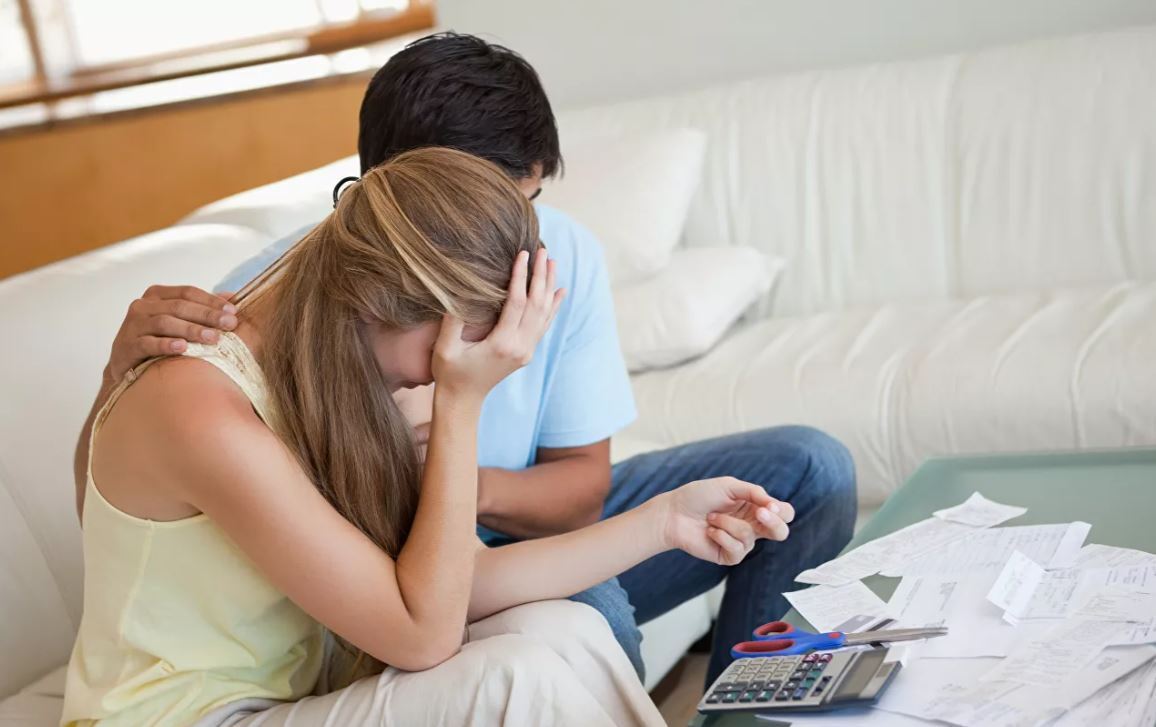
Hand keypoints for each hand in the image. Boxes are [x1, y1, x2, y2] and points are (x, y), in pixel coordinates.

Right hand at [106, 285, 237, 381]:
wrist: (127, 363)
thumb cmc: (159, 337)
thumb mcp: (179, 319)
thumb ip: (203, 308)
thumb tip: (233, 297)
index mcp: (157, 295)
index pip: (188, 292)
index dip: (212, 301)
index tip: (234, 311)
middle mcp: (143, 306)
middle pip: (179, 306)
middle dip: (207, 315)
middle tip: (230, 325)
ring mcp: (133, 325)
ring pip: (165, 322)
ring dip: (191, 329)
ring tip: (213, 338)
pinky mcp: (127, 346)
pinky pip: (148, 344)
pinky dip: (166, 344)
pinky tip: (183, 348)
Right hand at [432, 249, 563, 400]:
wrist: (463, 400)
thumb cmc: (449, 373)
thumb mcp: (445, 347)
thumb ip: (453, 320)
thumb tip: (460, 291)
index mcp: (501, 344)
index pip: (516, 302)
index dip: (520, 276)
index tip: (523, 254)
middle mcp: (520, 347)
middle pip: (537, 304)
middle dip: (540, 275)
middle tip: (543, 251)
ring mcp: (526, 351)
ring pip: (544, 313)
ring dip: (549, 286)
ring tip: (552, 262)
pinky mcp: (526, 353)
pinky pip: (544, 325)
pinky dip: (554, 306)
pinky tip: (560, 291)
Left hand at [657, 477, 794, 565]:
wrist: (674, 513)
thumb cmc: (699, 496)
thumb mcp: (728, 486)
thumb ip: (754, 492)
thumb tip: (774, 505)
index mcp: (755, 507)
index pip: (784, 513)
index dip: (781, 512)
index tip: (766, 507)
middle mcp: (752, 525)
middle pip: (781, 532)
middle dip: (773, 523)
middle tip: (759, 514)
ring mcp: (741, 542)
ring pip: (751, 537)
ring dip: (729, 523)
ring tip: (712, 518)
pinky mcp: (728, 556)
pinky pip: (737, 550)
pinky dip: (722, 536)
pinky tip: (710, 531)